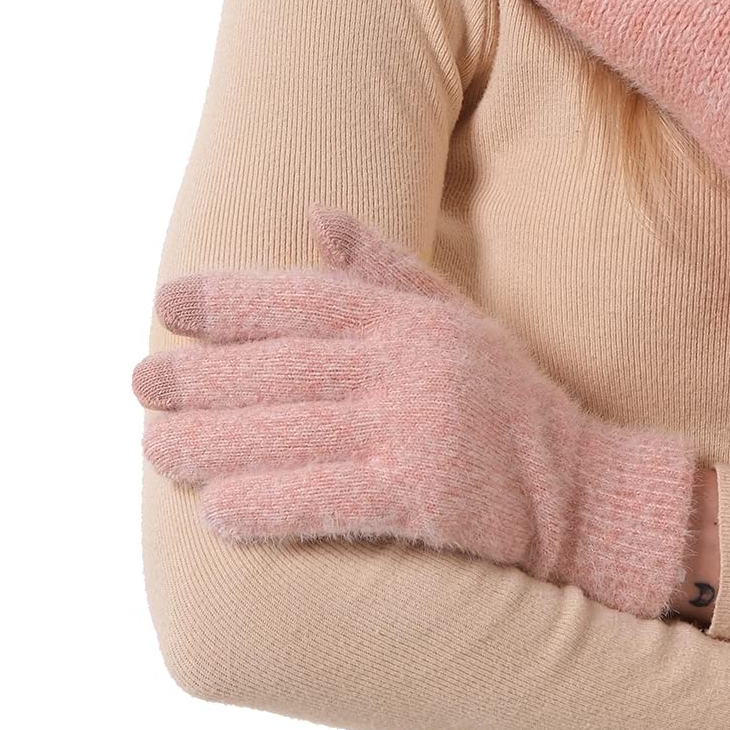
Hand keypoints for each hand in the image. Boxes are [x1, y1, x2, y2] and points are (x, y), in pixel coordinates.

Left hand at [132, 203, 700, 619]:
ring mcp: (419, 429)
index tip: (168, 303)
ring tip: (154, 445)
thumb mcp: (460, 324)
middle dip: (202, 374)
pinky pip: (327, 499)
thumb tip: (316, 215)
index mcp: (415, 323)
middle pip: (284, 366)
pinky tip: (218, 514)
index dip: (232, 300)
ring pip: (291, 432)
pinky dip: (269, 505)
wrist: (592, 498)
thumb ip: (387, 273)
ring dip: (212, 442)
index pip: (307, 298)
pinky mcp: (428, 496)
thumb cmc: (515, 414)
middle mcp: (413, 366)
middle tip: (137, 381)